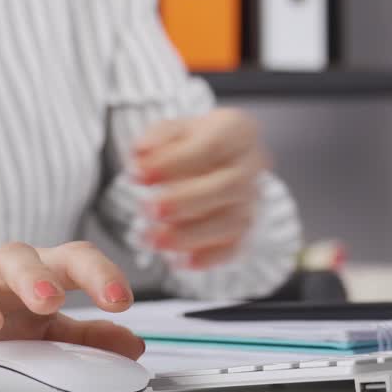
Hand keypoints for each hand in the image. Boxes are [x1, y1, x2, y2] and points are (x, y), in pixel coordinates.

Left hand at [132, 108, 269, 268]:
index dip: (175, 162)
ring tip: (152, 239)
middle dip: (185, 201)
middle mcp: (251, 165)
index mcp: (237, 131)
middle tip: (148, 209)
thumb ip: (156, 139)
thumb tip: (142, 153)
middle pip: (229, 187)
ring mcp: (251, 200)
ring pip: (232, 222)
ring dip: (190, 235)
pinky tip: (179, 262)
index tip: (140, 174)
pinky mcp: (246, 229)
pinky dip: (208, 258)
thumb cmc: (192, 143)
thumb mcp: (173, 129)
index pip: (213, 146)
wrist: (217, 160)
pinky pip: (235, 248)